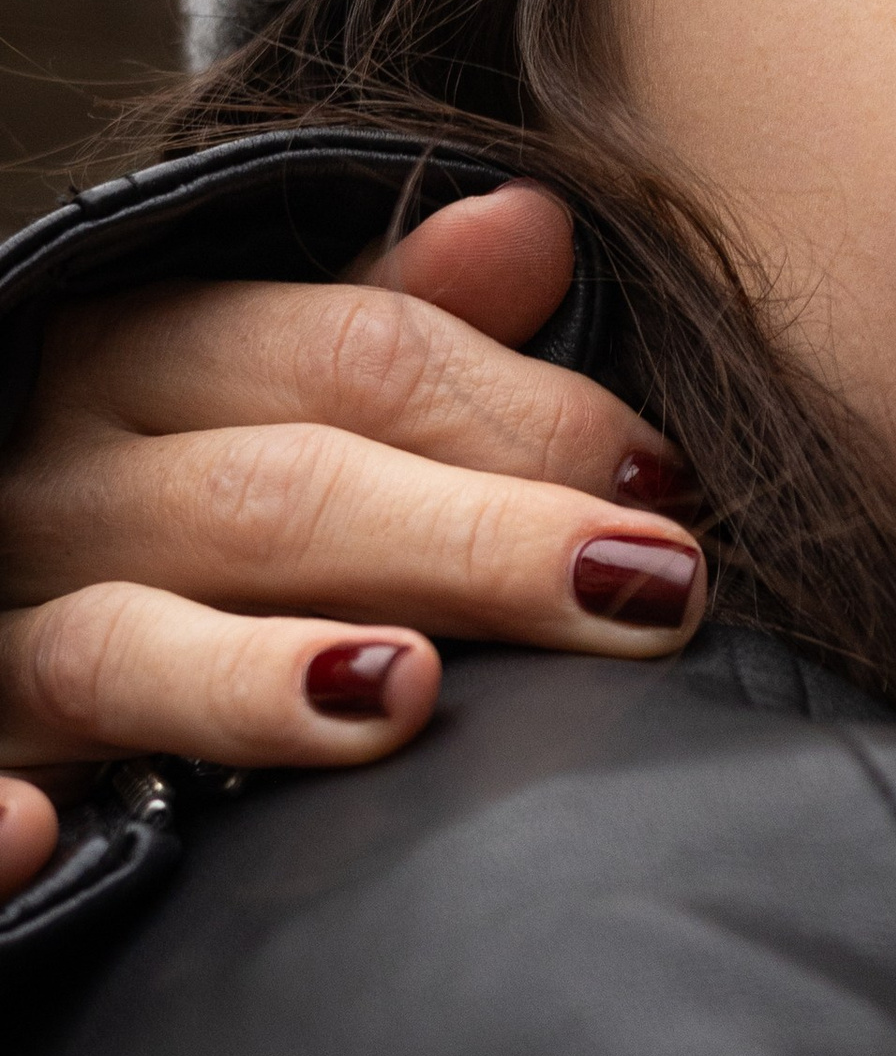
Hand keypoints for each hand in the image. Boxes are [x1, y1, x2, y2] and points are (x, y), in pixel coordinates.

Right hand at [0, 185, 703, 882]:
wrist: (10, 601)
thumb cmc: (176, 502)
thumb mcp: (260, 384)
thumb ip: (391, 324)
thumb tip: (538, 223)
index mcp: (141, 357)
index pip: (352, 358)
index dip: (528, 416)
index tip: (668, 490)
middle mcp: (57, 486)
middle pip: (276, 497)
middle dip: (475, 541)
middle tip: (652, 590)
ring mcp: (1, 634)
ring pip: (122, 648)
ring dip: (253, 677)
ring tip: (405, 692)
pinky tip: (51, 833)